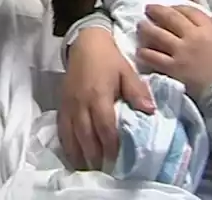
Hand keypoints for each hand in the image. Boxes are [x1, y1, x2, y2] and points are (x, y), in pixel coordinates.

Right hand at [58, 27, 154, 170]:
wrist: (85, 42)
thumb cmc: (109, 58)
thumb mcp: (127, 71)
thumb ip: (137, 92)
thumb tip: (150, 111)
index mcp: (99, 95)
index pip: (104, 127)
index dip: (110, 145)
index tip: (116, 159)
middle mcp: (81, 103)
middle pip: (86, 135)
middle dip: (94, 155)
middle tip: (103, 169)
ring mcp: (69, 104)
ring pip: (71, 135)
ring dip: (79, 153)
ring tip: (86, 168)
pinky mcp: (62, 103)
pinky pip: (61, 128)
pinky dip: (66, 143)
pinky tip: (72, 154)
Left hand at [137, 5, 211, 98]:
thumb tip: (210, 20)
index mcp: (208, 29)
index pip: (189, 11)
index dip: (176, 7)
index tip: (169, 8)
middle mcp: (192, 36)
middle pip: (170, 18)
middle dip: (157, 11)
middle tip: (148, 9)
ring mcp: (181, 52)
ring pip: (157, 34)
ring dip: (146, 29)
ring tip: (140, 26)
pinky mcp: (173, 68)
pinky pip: (153, 57)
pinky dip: (145, 53)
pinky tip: (140, 52)